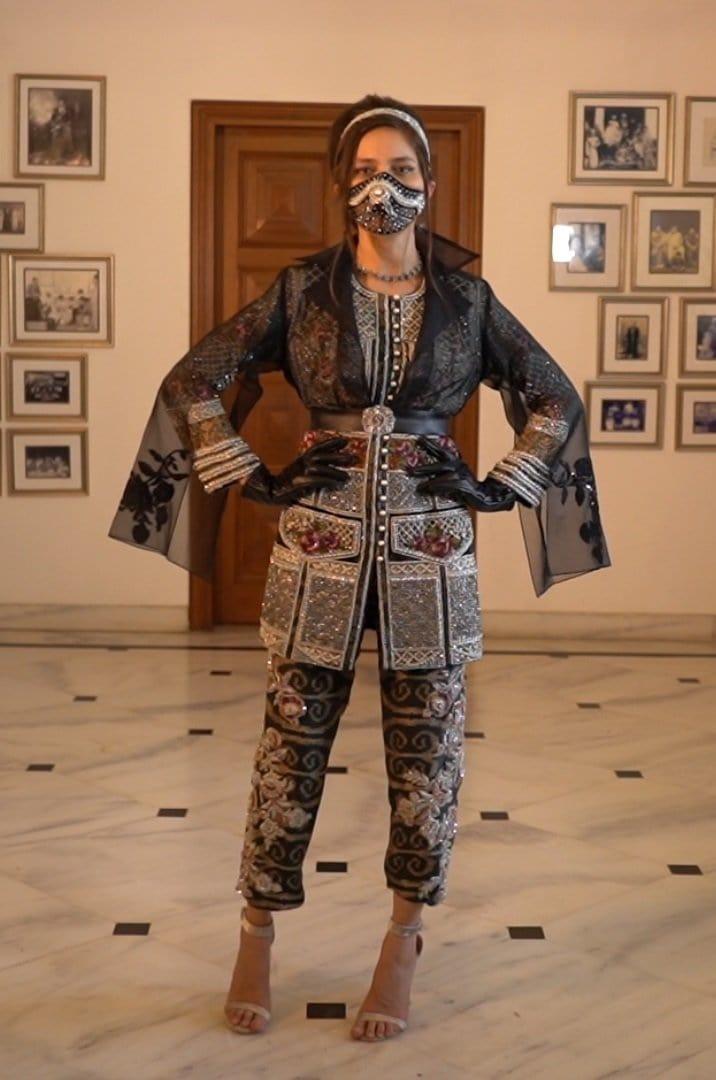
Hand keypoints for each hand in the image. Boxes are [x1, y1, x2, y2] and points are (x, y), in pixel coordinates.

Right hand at [241, 435, 355, 505]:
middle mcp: (302, 463)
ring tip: (347, 476)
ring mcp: (301, 472)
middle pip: (323, 456)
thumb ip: (310, 468)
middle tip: (353, 458)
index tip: (345, 441)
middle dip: (338, 456)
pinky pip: (317, 480)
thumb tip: (329, 468)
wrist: (270, 491)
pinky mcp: (300, 483)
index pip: (318, 447)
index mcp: (302, 459)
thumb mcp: (299, 471)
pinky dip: (328, 481)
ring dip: (336, 472)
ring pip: (322, 468)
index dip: (331, 443)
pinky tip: (337, 484)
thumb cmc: (286, 484)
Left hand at [407, 435, 517, 511]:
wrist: (490, 498)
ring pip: (444, 474)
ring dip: (429, 480)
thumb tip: (422, 486)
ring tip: (418, 487)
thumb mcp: (455, 483)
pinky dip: (438, 487)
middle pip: (441, 461)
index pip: (443, 452)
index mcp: (458, 464)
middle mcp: (460, 467)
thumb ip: (442, 481)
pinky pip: (449, 485)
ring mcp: (463, 475)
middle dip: (425, 465)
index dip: (431, 445)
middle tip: (408, 469)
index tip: (419, 439)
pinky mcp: (466, 486)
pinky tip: (428, 490)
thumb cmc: (471, 492)